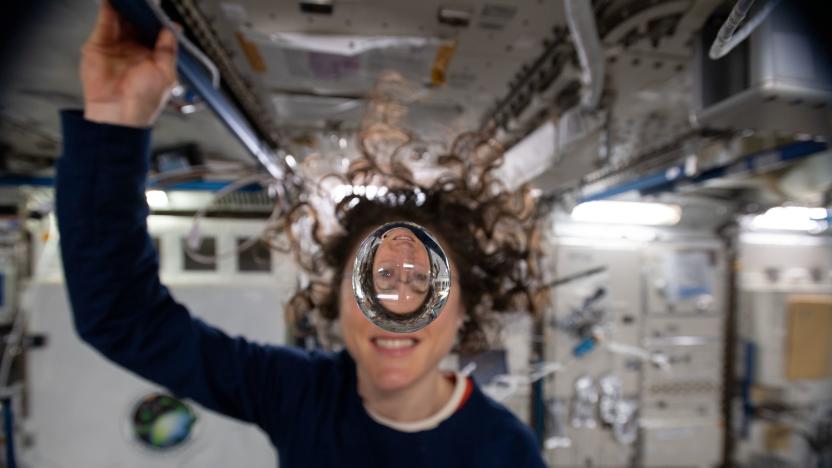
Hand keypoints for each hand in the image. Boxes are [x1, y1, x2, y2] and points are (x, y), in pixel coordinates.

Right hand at [80, 0, 177, 126]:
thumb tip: (173, 28)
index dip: (157, 19)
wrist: (118, 114)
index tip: (159, 9)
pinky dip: (108, 9)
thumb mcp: (166, 74)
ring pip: (121, 18)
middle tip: (145, 2)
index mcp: (153, 57)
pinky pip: (104, 22)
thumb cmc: (144, 101)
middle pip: (137, 21)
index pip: (156, 31)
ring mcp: (116, 46)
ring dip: (125, 6)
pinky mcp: (99, 45)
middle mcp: (134, 50)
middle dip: (141, 10)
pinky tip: (113, 2)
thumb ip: (169, 49)